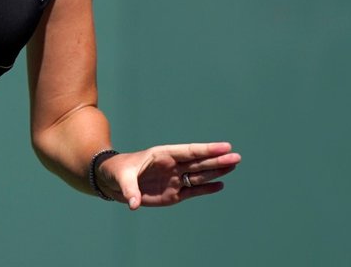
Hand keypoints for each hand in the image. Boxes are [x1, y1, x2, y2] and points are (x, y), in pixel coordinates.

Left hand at [99, 142, 240, 209]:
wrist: (113, 181)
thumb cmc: (118, 172)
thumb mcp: (121, 178)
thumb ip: (129, 190)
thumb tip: (133, 204)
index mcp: (162, 155)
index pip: (189, 151)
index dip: (207, 149)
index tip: (225, 146)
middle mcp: (172, 165)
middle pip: (199, 163)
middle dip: (217, 160)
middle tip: (236, 157)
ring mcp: (174, 179)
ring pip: (199, 175)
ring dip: (216, 171)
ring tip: (233, 166)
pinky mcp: (173, 193)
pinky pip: (192, 190)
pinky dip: (206, 189)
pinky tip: (220, 184)